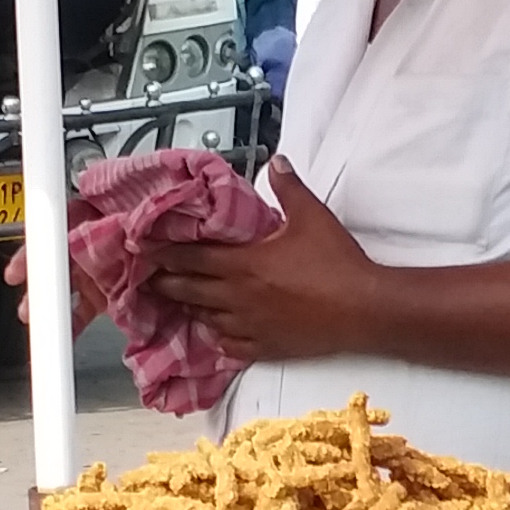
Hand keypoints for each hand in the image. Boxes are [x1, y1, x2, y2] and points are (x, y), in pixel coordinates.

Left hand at [146, 162, 381, 363]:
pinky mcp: (266, 347)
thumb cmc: (337, 262)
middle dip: (166, 284)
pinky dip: (218, 337)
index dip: (165, 254)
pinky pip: (230, 346)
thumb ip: (288, 187)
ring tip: (178, 302)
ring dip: (190, 309)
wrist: (364, 309)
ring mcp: (250, 326)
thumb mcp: (312, 216)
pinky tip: (217, 331)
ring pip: (206, 319)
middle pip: (189, 291)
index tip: (145, 251)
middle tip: (149, 280)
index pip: (191, 258)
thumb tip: (276, 161)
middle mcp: (239, 297)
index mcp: (244, 264)